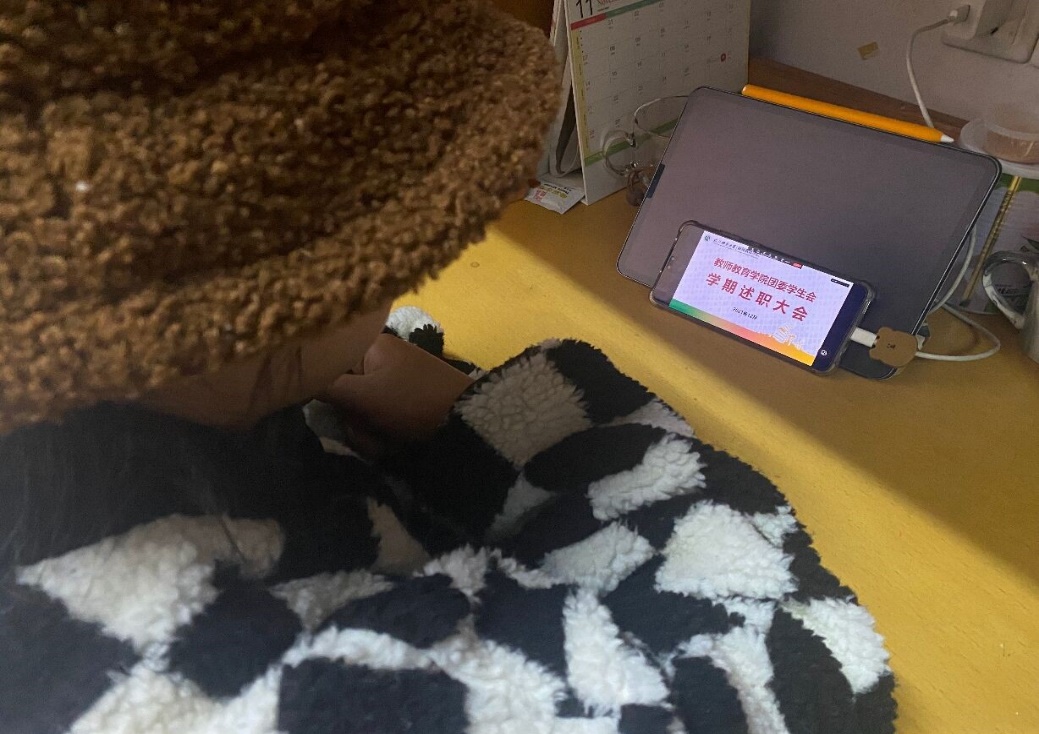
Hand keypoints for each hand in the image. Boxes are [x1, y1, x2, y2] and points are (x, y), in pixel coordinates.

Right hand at [320, 334, 473, 454]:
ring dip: (368, 433)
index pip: (326, 364)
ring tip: (387, 441)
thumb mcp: (363, 396)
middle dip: (354, 420)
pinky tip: (396, 444)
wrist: (469, 421)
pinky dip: (384, 435)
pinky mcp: (406, 400)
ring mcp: (394, 379)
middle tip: (370, 431)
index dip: (327, 393)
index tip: (338, 410)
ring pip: (360, 411)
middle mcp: (378, 356)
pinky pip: (380, 418)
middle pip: (343, 393)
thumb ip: (324, 387)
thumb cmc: (412, 402)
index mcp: (367, 344)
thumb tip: (289, 376)